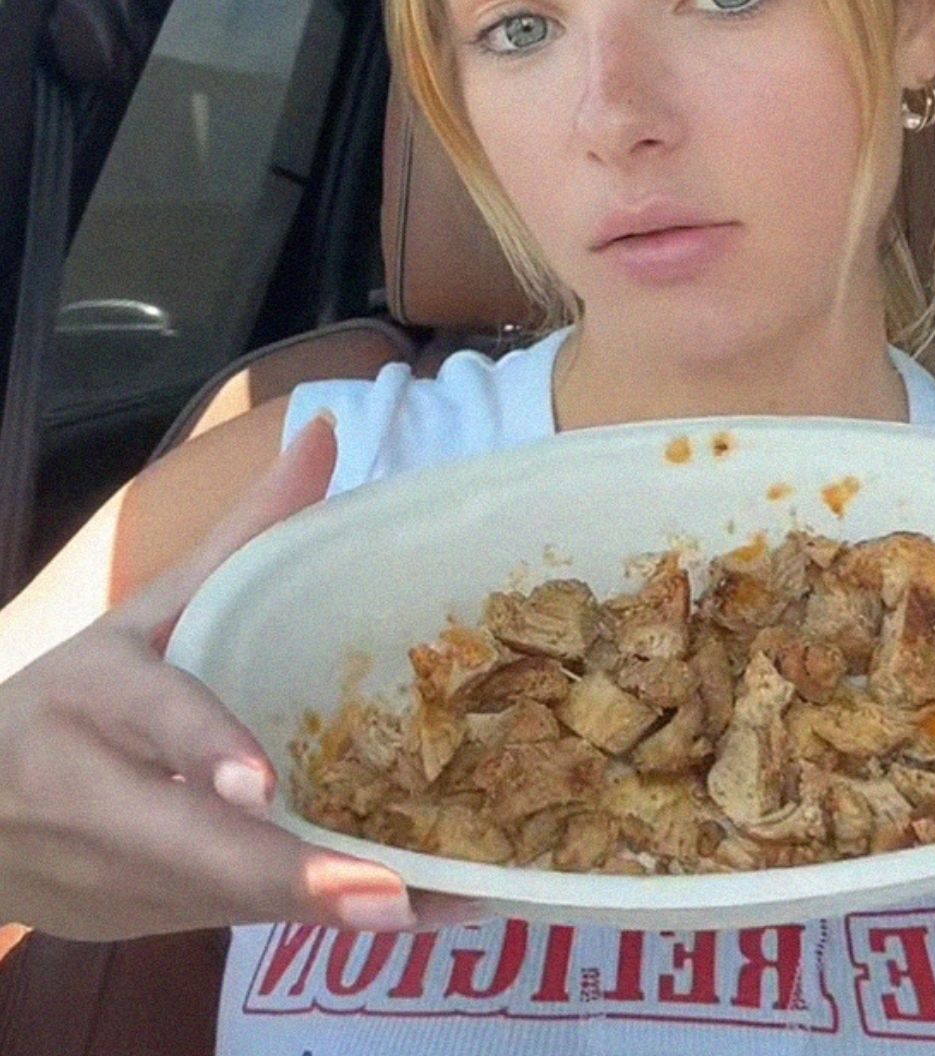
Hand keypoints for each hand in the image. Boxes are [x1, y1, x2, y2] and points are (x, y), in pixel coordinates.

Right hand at [0, 415, 474, 938]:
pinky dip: (311, 923)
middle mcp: (89, 789)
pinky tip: (410, 916)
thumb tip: (329, 434)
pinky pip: (228, 923)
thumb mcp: (143, 616)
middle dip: (286, 875)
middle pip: (186, 840)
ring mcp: (106, 869)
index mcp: (93, 693)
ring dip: (323, 910)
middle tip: (386, 893)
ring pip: (218, 897)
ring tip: (433, 907)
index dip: (204, 750)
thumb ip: (241, 539)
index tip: (261, 786)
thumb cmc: (78, 699)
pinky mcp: (132, 923)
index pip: (151, 717)